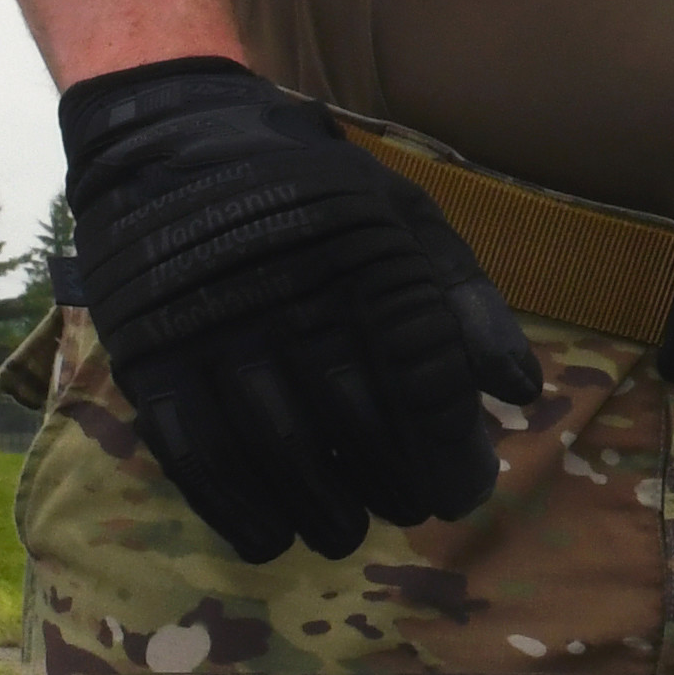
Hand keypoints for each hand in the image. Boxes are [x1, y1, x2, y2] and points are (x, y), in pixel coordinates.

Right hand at [55, 57, 539, 563]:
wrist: (174, 138)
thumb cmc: (307, 190)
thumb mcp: (402, 218)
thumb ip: (463, 302)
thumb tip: (520, 393)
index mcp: (367, 260)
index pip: (424, 374)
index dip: (450, 446)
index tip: (464, 490)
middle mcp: (295, 298)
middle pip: (359, 423)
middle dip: (396, 484)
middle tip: (410, 507)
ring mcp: (218, 331)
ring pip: (283, 451)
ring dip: (324, 509)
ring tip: (346, 530)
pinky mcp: (153, 357)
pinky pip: (195, 453)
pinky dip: (234, 509)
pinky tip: (268, 536)